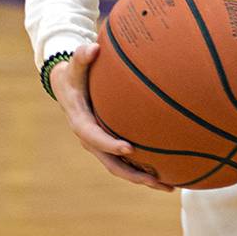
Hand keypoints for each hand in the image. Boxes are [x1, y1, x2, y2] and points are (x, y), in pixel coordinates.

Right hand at [48, 44, 175, 191]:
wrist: (67, 86)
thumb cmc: (74, 73)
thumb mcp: (75, 63)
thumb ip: (82, 55)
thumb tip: (93, 48)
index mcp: (81, 122)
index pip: (94, 137)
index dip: (110, 144)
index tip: (129, 148)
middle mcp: (90, 139)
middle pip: (111, 164)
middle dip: (133, 175)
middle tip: (156, 181)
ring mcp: (100, 145)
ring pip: (121, 168)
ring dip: (143, 179)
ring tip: (169, 187)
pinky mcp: (109, 144)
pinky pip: (127, 161)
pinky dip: (144, 169)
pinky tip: (168, 171)